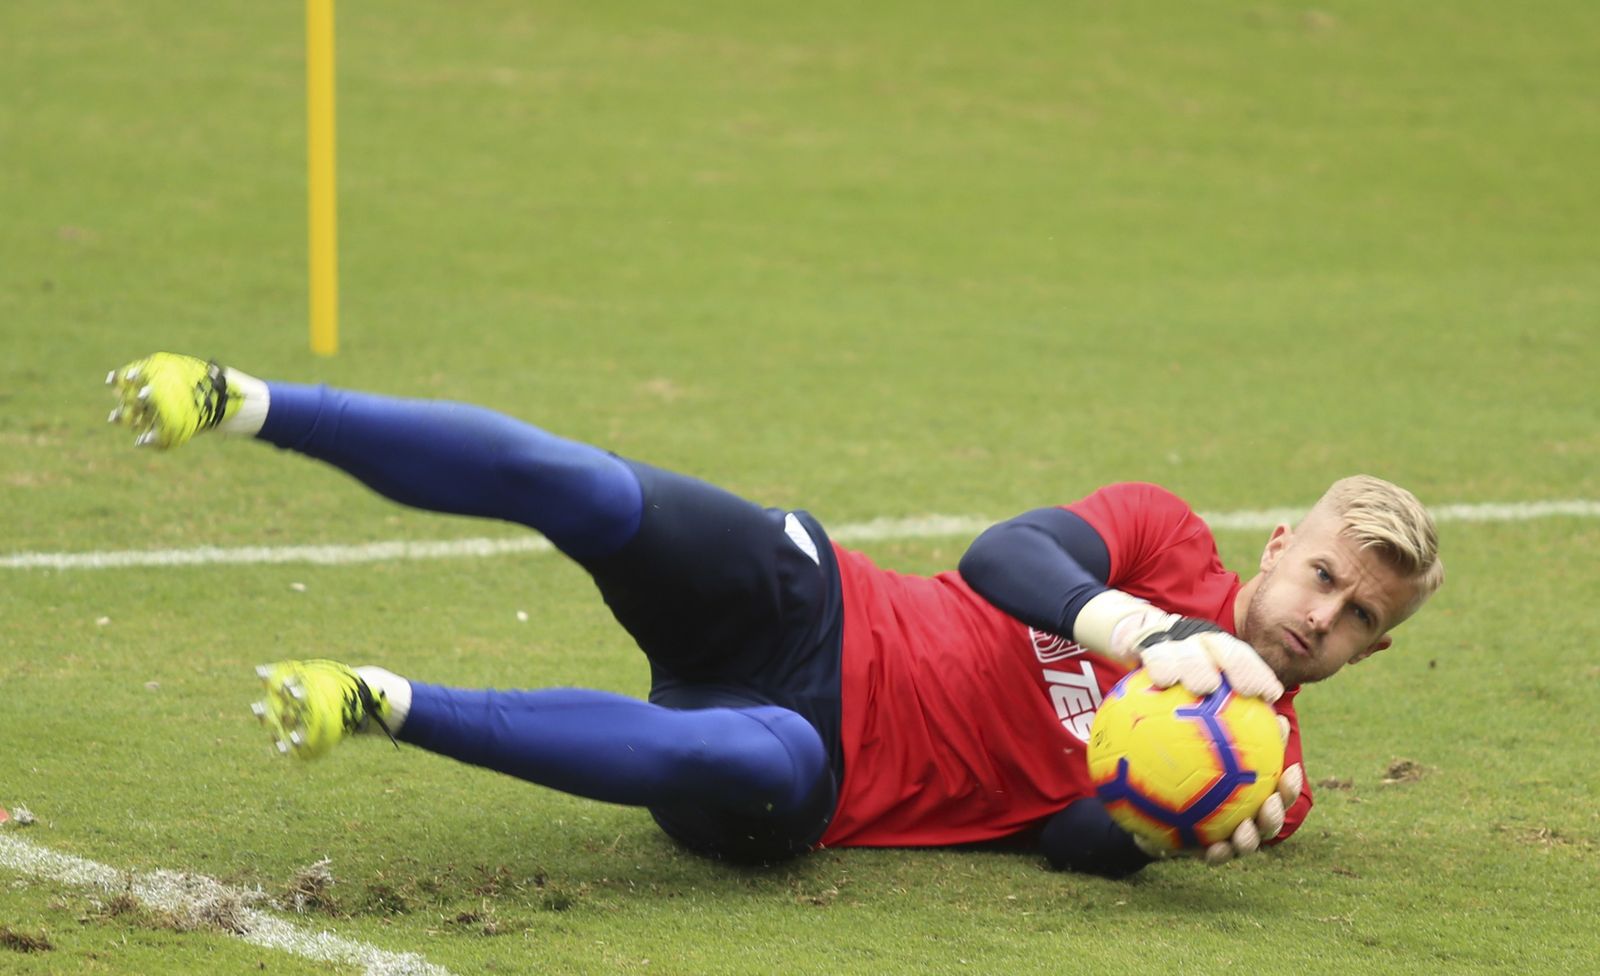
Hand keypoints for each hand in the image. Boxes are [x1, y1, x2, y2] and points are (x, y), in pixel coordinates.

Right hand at [1118, 613, 1283, 702]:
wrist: (1134, 645)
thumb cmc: (1175, 681)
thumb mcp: (1202, 691)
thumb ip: (1233, 713)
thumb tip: (1270, 732)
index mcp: (1217, 650)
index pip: (1243, 657)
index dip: (1259, 673)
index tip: (1270, 695)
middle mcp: (1198, 641)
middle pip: (1222, 646)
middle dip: (1237, 666)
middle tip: (1245, 691)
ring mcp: (1172, 640)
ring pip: (1188, 649)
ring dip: (1198, 666)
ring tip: (1204, 688)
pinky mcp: (1145, 643)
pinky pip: (1153, 653)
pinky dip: (1161, 665)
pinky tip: (1164, 683)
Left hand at [1134, 716, 1304, 864]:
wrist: (1142, 791)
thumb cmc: (1171, 758)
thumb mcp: (1191, 732)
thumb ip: (1214, 718)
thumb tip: (1236, 691)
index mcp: (1245, 789)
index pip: (1274, 787)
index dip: (1288, 784)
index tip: (1290, 770)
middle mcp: (1239, 813)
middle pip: (1267, 818)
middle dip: (1275, 815)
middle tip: (1270, 804)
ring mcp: (1221, 833)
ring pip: (1244, 842)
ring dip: (1250, 840)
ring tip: (1244, 831)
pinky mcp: (1196, 849)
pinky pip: (1207, 854)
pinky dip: (1212, 852)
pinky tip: (1209, 847)